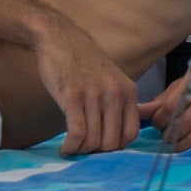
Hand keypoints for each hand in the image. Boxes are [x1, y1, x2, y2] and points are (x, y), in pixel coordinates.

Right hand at [40, 23, 147, 154]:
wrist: (60, 38)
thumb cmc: (83, 62)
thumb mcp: (112, 79)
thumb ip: (120, 104)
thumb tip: (121, 137)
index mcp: (128, 91)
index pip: (131, 134)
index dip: (116, 147)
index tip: (100, 147)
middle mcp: (115, 94)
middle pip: (112, 143)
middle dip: (96, 152)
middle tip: (83, 148)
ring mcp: (94, 95)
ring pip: (93, 141)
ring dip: (80, 151)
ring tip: (71, 148)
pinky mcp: (73, 97)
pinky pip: (77, 134)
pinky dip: (70, 147)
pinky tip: (65, 148)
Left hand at [145, 61, 190, 152]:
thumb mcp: (184, 85)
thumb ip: (162, 100)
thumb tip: (138, 111)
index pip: (173, 105)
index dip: (160, 119)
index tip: (158, 123)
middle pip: (184, 124)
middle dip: (169, 134)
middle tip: (165, 136)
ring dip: (181, 145)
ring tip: (176, 142)